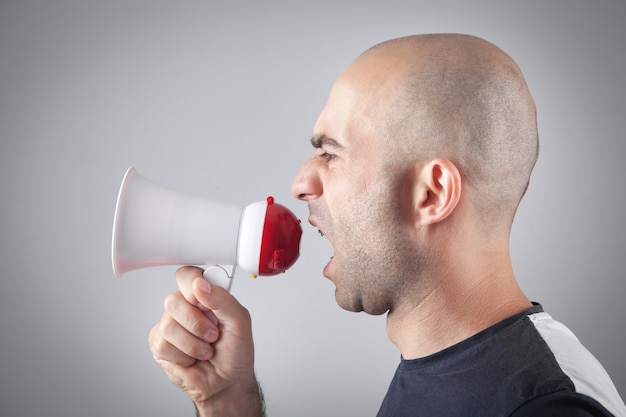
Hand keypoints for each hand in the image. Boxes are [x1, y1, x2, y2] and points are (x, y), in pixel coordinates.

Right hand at [149, 266, 263, 415]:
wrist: (227, 382)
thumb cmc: (235, 352)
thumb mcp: (240, 322)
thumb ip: (223, 299)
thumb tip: (200, 285)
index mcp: (204, 295)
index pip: (187, 275)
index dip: (191, 286)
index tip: (204, 302)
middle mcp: (185, 307)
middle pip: (173, 300)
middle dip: (197, 323)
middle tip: (212, 334)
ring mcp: (170, 325)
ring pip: (168, 325)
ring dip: (193, 343)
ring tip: (206, 349)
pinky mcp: (160, 345)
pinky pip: (162, 344)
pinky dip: (184, 355)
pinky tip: (192, 358)